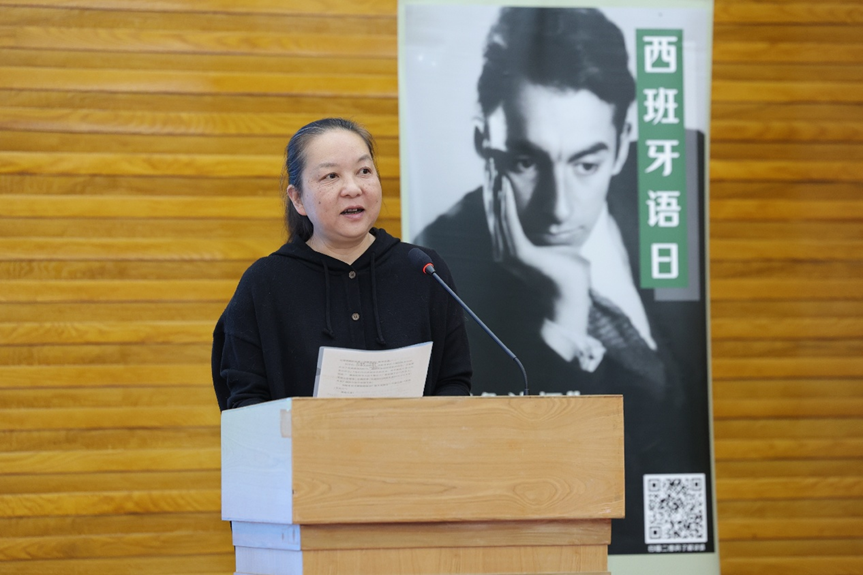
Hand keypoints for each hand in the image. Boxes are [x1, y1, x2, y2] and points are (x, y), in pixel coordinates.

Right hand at [482, 158, 591, 338]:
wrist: (572, 294)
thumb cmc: (568, 272)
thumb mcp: (557, 245)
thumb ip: (550, 232)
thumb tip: (559, 217)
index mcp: (511, 250)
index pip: (500, 217)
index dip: (497, 195)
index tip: (496, 173)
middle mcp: (504, 253)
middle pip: (495, 214)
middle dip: (493, 189)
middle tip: (490, 165)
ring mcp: (509, 254)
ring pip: (499, 216)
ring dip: (497, 192)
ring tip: (495, 171)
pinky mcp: (519, 254)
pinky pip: (510, 223)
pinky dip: (507, 204)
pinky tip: (505, 188)